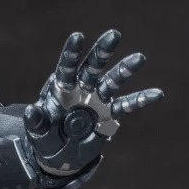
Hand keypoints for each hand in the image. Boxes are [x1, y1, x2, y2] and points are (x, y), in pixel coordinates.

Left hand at [24, 29, 163, 175]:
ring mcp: (96, 100)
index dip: (72, 53)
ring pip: (112, 81)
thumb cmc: (45, 139)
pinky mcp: (108, 114)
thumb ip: (36, 122)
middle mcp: (81, 89)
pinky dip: (140, 100)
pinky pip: (126, 105)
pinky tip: (156, 93)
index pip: (67, 68)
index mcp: (61, 88)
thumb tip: (31, 111)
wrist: (60, 155)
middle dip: (102, 51)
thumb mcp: (37, 133)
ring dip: (125, 70)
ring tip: (139, 58)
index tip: (78, 36)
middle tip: (114, 34)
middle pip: (93, 67)